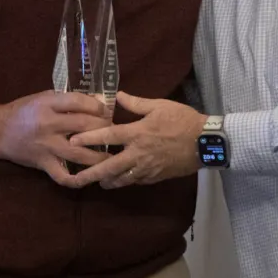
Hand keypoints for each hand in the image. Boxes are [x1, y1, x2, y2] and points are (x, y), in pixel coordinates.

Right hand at [0, 91, 112, 186]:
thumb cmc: (23, 111)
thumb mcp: (43, 97)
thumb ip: (68, 101)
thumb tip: (97, 102)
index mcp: (48, 104)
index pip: (80, 102)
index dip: (99, 107)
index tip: (108, 111)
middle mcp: (49, 124)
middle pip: (86, 127)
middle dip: (105, 129)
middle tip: (114, 132)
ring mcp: (47, 146)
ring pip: (80, 155)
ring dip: (100, 157)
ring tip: (111, 157)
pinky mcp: (43, 164)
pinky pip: (63, 176)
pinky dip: (77, 180)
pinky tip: (89, 177)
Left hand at [67, 92, 205, 188]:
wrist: (205, 142)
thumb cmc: (183, 120)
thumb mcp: (159, 106)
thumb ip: (136, 103)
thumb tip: (117, 95)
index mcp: (137, 133)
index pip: (108, 137)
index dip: (89, 139)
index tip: (72, 141)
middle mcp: (138, 153)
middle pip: (109, 167)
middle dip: (91, 174)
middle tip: (76, 179)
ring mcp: (147, 168)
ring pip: (122, 179)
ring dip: (107, 181)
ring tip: (98, 182)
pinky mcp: (156, 176)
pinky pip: (136, 181)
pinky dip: (126, 181)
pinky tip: (121, 180)